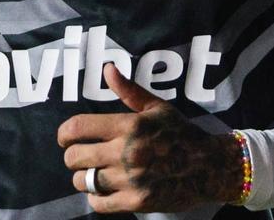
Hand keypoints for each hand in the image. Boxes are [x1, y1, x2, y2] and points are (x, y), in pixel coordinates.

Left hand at [57, 63, 242, 212]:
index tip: (65, 138)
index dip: (63, 134)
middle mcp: (127, 152)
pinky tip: (105, 190)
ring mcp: (132, 179)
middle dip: (73, 157)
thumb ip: (129, 90)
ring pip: (84, 182)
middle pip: (75, 157)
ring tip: (94, 174)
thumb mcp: (157, 107)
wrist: (210, 167)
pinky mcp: (137, 202)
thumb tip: (107, 68)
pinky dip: (97, 198)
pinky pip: (99, 204)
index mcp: (129, 125)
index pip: (77, 128)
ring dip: (84, 178)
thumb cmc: (181, 133)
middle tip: (81, 157)